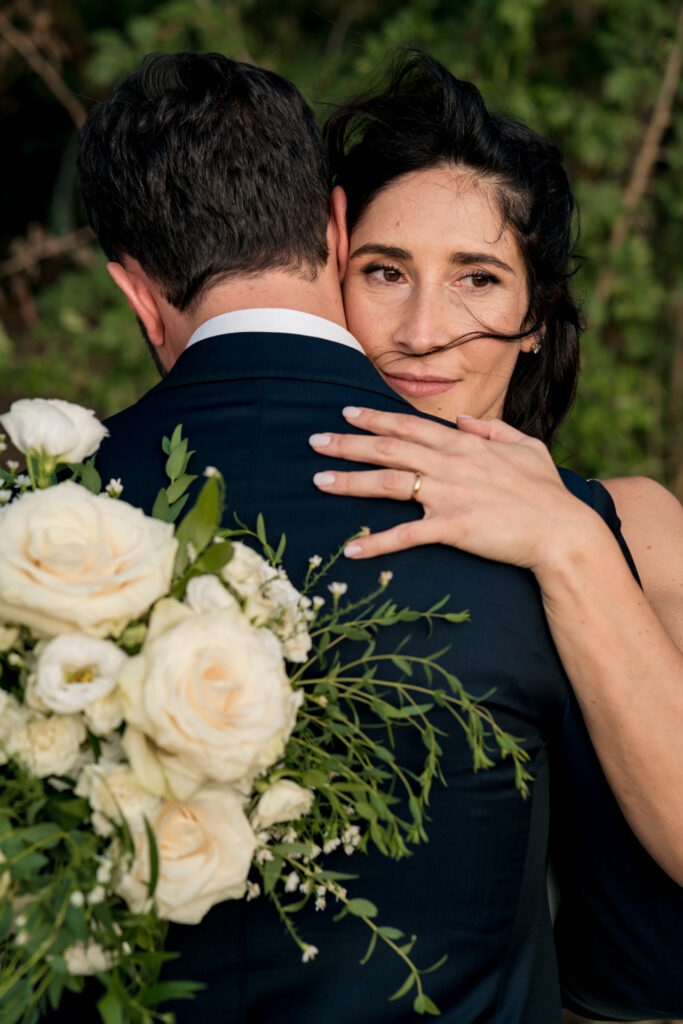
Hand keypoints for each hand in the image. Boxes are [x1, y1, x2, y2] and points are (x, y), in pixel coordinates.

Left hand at [309, 406, 591, 571]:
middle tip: (314, 441)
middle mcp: (450, 463)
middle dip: (348, 443)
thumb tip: (464, 421)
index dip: (375, 417)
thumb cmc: (547, 492)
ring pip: (388, 482)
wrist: (563, 530)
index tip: (347, 412)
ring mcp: (449, 494)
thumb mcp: (527, 447)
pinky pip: (406, 535)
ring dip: (350, 481)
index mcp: (464, 444)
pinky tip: (351, 549)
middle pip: (389, 448)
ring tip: (318, 481)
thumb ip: (493, 430)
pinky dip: (377, 543)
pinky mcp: (452, 526)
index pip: (410, 425)